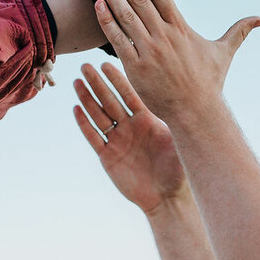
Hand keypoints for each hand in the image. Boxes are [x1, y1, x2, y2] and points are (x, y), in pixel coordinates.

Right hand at [73, 61, 184, 213]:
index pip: (130, 94)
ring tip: (77, 81)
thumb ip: (174, 119)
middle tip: (86, 65)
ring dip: (87, 99)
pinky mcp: (108, 157)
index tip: (107, 62)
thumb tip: (182, 93)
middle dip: (98, 83)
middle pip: (110, 101)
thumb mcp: (178, 141)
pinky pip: (94, 138)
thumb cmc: (178, 171)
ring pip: (99, 116)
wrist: (167, 198)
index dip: (118, 79)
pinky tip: (76, 109)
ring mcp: (118, 141)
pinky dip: (85, 124)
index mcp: (147, 121)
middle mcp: (130, 128)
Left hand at [93, 0, 259, 125]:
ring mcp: (149, 51)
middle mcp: (164, 36)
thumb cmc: (209, 82)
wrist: (196, 112)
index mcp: (181, 28)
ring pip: (126, 16)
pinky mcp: (136, 67)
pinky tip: (98, 5)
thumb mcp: (224, 53)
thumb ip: (239, 31)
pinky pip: (118, 40)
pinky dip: (108, 22)